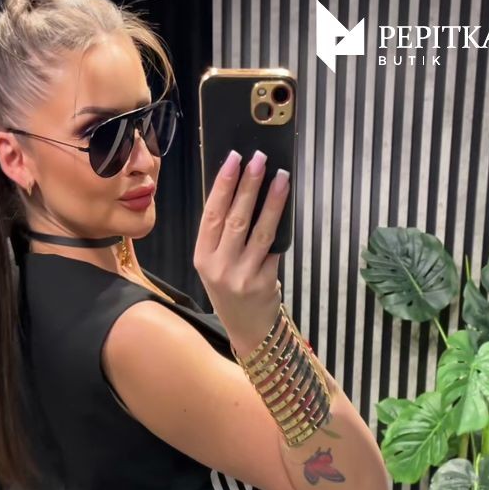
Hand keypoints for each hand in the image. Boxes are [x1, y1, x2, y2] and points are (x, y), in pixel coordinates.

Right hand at [193, 150, 290, 350]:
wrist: (249, 330)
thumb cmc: (232, 290)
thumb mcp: (215, 265)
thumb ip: (222, 235)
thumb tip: (239, 188)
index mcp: (202, 258)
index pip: (212, 214)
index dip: (223, 185)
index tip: (234, 159)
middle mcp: (219, 267)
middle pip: (235, 219)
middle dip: (249, 185)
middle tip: (259, 159)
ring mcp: (242, 276)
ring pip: (259, 231)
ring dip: (271, 201)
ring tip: (281, 177)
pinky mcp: (265, 282)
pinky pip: (275, 247)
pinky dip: (282, 225)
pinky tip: (287, 206)